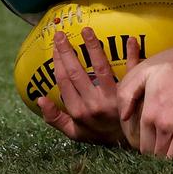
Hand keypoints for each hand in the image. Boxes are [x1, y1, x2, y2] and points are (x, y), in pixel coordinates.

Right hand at [36, 28, 139, 146]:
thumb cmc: (101, 135)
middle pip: (77, 72)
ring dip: (93, 47)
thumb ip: (55, 119)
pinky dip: (132, 54)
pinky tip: (132, 40)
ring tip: (87, 30)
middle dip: (67, 51)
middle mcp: (94, 104)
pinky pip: (132, 71)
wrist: (132, 143)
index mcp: (78, 111)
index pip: (64, 82)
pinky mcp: (132, 94)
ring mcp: (114, 98)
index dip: (58, 62)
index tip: (54, 46)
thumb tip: (39, 99)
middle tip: (61, 33)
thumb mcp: (75, 133)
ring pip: (102, 68)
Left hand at [118, 46, 172, 158]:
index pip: (144, 146)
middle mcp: (164, 126)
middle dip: (158, 159)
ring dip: (171, 163)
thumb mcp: (145, 75)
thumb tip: (123, 117)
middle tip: (162, 161)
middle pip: (158, 154)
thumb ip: (128, 94)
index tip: (152, 153)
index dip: (147, 152)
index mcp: (150, 115)